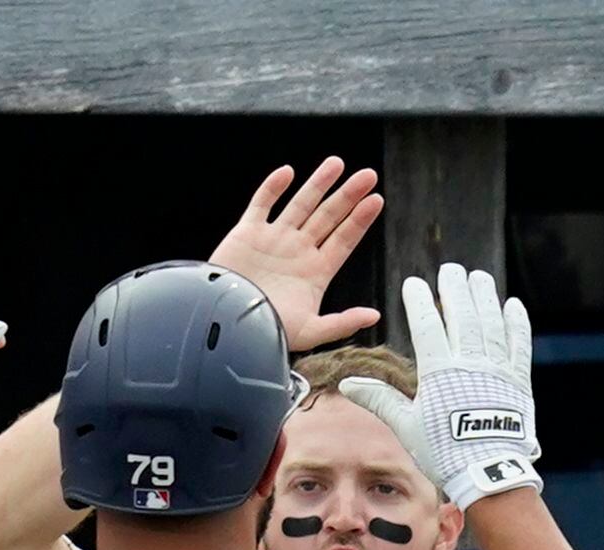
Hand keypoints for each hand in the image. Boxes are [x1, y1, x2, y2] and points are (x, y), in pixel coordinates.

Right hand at [208, 158, 383, 351]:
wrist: (226, 323)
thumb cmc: (265, 331)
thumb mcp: (310, 332)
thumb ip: (342, 323)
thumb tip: (373, 316)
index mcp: (315, 272)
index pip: (344, 240)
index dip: (360, 220)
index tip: (376, 200)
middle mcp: (298, 251)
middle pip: (329, 216)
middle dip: (348, 195)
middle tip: (368, 176)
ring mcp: (274, 239)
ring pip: (301, 204)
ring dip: (319, 183)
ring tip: (337, 164)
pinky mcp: (248, 233)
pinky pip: (262, 204)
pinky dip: (273, 187)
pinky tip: (288, 173)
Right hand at [340, 263, 541, 509]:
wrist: (487, 474)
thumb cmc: (443, 452)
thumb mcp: (406, 426)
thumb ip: (380, 399)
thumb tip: (348, 382)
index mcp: (439, 373)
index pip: (427, 326)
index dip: (419, 301)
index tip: (414, 283)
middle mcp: (469, 365)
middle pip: (462, 316)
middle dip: (455, 289)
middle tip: (451, 269)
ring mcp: (496, 370)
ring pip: (490, 324)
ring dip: (484, 297)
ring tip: (478, 277)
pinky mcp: (518, 381)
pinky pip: (519, 345)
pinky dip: (517, 323)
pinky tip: (512, 305)